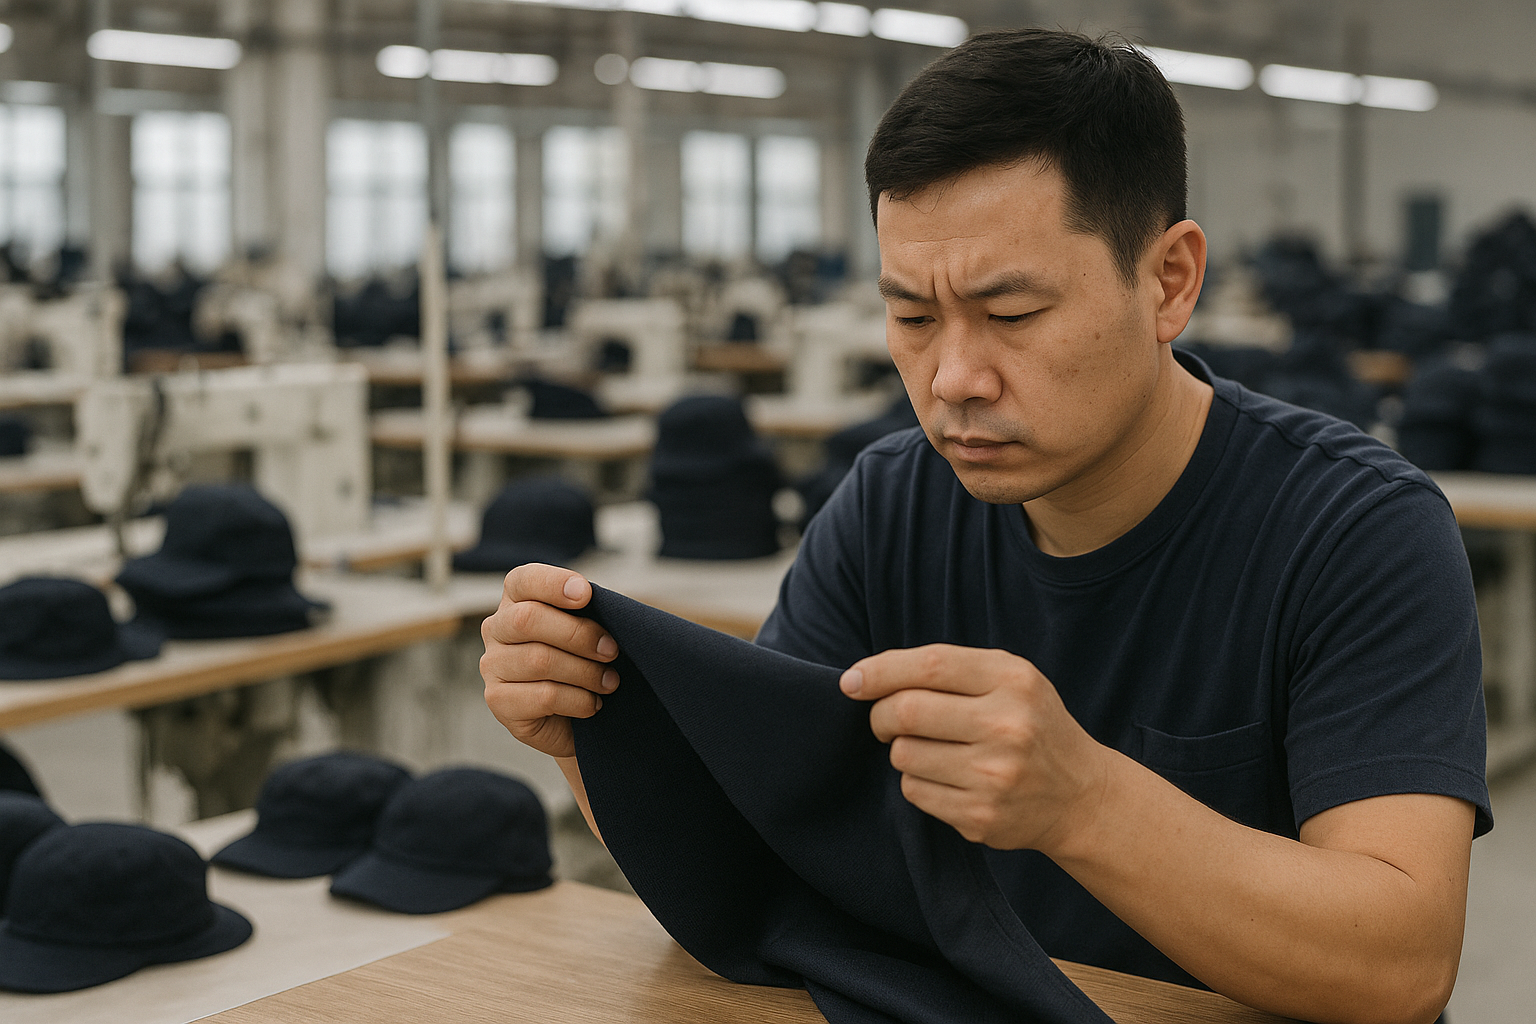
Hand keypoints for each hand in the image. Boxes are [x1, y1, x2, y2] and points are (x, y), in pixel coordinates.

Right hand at [480, 563, 619, 758]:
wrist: (575, 718)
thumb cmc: (584, 661)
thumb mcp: (590, 629)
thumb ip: (592, 612)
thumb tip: (611, 607)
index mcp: (517, 600)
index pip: (523, 580)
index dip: (554, 583)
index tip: (586, 594)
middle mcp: (497, 629)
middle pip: (527, 619)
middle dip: (579, 635)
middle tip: (611, 650)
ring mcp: (492, 666)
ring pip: (538, 660)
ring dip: (585, 672)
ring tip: (609, 681)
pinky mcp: (498, 701)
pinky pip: (543, 696)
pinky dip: (578, 700)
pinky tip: (593, 703)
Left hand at [840, 645, 1108, 852]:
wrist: (1080, 796)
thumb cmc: (1031, 725)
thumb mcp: (1008, 681)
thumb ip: (947, 671)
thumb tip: (862, 679)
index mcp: (1013, 680)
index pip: (929, 665)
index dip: (880, 671)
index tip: (852, 681)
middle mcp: (1008, 726)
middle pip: (907, 712)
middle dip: (882, 716)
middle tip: (887, 721)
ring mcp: (995, 776)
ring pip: (903, 755)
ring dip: (903, 751)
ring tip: (934, 751)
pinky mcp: (981, 816)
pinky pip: (914, 792)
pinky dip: (918, 782)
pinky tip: (948, 779)